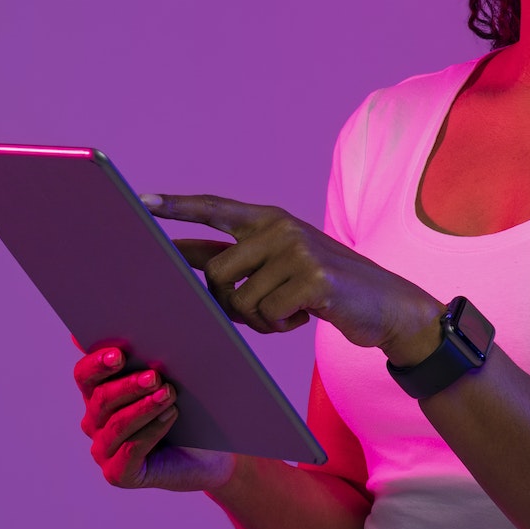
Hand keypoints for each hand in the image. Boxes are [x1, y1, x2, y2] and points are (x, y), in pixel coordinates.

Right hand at [73, 345, 234, 491]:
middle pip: (101, 398)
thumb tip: (145, 317)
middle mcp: (94, 421)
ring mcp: (104, 450)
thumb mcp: (170, 379)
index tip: (119, 354)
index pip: (85, 374)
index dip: (97, 363)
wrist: (210, 453)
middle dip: (128, 385)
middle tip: (155, 374)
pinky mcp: (118, 474)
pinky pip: (130, 451)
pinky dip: (151, 431)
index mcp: (97, 392)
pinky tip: (169, 415)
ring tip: (169, 393)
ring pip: (117, 424)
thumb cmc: (188, 410)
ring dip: (143, 407)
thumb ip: (151, 355)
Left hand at [144, 194, 444, 365]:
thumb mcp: (282, 265)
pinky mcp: (312, 278)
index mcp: (270, 220)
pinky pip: (268, 314)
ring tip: (290, 311)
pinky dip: (281, 326)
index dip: (177, 207)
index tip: (142, 203)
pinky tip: (305, 316)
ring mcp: (297, 250)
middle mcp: (280, 228)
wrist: (387, 306)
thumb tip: (182, 262)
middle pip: (216, 273)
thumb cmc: (325, 289)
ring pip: (241, 300)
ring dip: (260, 319)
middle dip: (229, 304)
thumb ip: (238, 261)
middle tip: (262, 310)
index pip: (215, 209)